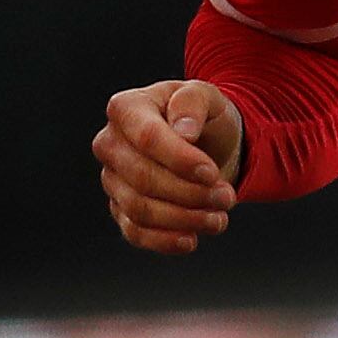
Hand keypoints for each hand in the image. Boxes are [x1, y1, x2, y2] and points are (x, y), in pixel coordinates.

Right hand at [92, 80, 245, 255]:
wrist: (206, 140)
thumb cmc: (201, 114)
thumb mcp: (207, 96)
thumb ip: (193, 102)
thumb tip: (183, 131)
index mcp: (126, 109)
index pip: (147, 138)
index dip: (180, 160)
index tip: (211, 172)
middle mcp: (110, 144)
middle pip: (143, 179)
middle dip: (190, 193)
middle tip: (227, 197)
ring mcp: (113, 179)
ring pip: (140, 209)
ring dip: (184, 219)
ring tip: (219, 218)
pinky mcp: (121, 208)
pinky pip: (134, 232)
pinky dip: (164, 241)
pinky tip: (191, 240)